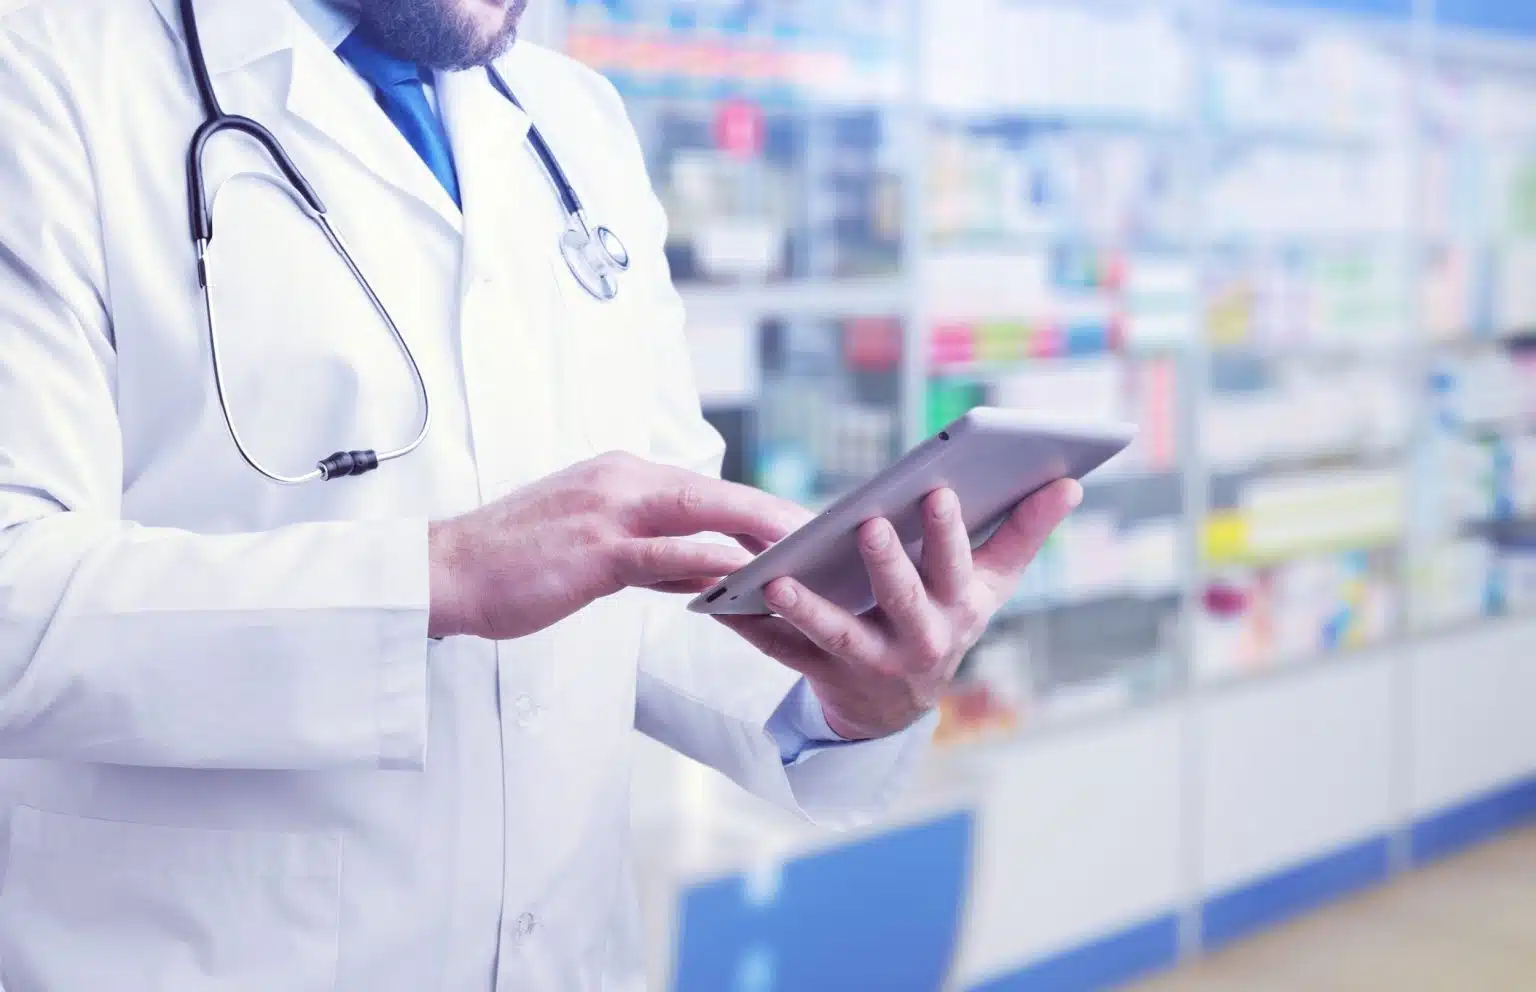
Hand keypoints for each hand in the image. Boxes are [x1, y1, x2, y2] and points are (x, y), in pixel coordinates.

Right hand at [428, 452, 812, 640]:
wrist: (445, 572)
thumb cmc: (515, 565)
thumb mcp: (593, 549)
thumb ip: (651, 555)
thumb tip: (706, 572)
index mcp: (619, 476)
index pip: (703, 488)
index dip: (754, 505)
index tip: (797, 521)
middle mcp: (618, 482)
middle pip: (713, 492)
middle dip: (771, 512)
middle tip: (820, 532)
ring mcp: (606, 512)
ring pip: (698, 512)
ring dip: (754, 529)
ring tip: (800, 552)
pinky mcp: (592, 550)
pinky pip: (661, 552)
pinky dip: (704, 559)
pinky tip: (739, 573)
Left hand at [719, 479, 1081, 739]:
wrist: (899, 703)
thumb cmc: (946, 617)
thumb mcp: (989, 585)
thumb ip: (1025, 532)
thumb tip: (1070, 481)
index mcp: (959, 607)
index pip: (957, 566)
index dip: (949, 533)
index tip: (940, 491)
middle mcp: (919, 639)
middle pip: (903, 599)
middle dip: (889, 564)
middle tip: (869, 525)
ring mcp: (869, 661)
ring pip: (837, 634)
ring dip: (807, 608)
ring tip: (777, 579)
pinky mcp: (822, 675)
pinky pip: (782, 651)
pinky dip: (751, 626)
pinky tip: (721, 602)